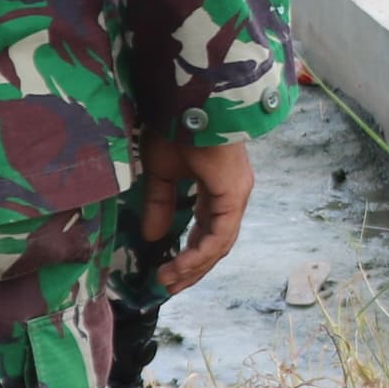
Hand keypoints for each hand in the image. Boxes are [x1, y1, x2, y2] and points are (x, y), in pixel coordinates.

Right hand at [138, 133, 254, 291]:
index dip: (187, 253)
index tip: (165, 272)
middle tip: (168, 287)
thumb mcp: (160, 171)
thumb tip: (153, 238)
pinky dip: (199, 255)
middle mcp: (232, 195)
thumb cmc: (173, 126)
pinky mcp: (233, 196)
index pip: (206, 230)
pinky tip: (179, 267)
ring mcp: (235, 196)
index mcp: (218, 188)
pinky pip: (218, 236)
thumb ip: (159, 203)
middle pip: (214, 243)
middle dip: (190, 268)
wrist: (185, 100)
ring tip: (168, 282)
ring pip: (218, 244)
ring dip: (193, 266)